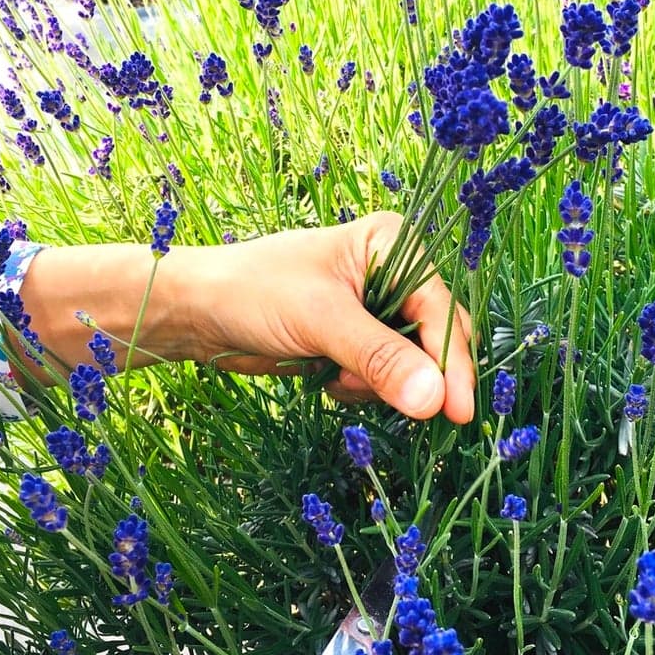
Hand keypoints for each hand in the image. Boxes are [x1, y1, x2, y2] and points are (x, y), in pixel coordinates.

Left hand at [177, 211, 475, 423]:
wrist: (197, 311)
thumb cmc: (254, 292)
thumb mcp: (321, 320)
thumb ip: (380, 358)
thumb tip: (434, 399)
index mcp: (392, 243)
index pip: (441, 309)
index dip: (451, 361)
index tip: (457, 410)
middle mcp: (391, 271)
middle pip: (435, 337)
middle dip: (414, 374)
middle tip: (397, 405)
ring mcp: (374, 308)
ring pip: (411, 364)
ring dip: (381, 384)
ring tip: (338, 378)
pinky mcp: (354, 340)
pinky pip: (383, 376)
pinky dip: (362, 388)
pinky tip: (328, 380)